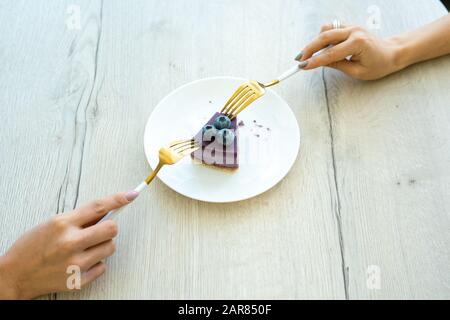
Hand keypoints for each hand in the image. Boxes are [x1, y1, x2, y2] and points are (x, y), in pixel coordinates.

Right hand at [0, 191, 137, 298]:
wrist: (15, 275)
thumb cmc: (33, 246)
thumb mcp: (53, 223)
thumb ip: (80, 218)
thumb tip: (107, 210)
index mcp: (63, 224)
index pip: (98, 207)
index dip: (118, 199)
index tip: (131, 195)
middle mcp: (70, 243)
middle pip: (112, 229)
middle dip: (109, 228)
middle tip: (98, 231)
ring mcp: (75, 264)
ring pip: (110, 248)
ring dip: (102, 246)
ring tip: (85, 248)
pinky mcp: (78, 280)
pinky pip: (102, 267)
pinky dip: (95, 264)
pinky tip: (80, 263)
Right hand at [297, 24, 404, 79]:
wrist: (393, 53)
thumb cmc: (379, 65)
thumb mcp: (357, 71)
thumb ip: (337, 65)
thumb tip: (319, 62)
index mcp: (357, 44)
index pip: (329, 54)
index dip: (314, 61)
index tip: (302, 66)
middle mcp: (353, 31)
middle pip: (324, 37)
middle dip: (309, 48)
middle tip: (299, 59)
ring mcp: (352, 26)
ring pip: (326, 30)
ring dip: (316, 42)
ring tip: (309, 54)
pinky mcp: (350, 26)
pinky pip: (332, 28)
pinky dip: (323, 37)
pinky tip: (321, 47)